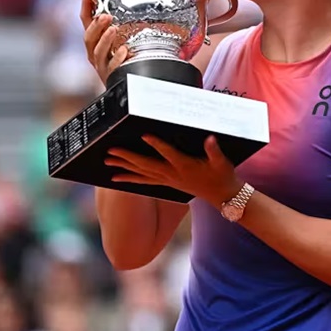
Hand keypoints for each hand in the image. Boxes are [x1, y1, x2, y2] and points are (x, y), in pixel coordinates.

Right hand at [81, 0, 128, 83]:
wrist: (126, 83)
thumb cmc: (121, 59)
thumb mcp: (117, 39)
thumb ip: (117, 23)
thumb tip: (125, 1)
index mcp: (94, 40)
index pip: (85, 21)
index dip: (86, 7)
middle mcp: (94, 53)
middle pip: (89, 38)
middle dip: (95, 26)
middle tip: (105, 16)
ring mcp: (101, 65)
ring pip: (98, 52)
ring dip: (105, 40)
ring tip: (113, 29)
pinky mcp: (111, 76)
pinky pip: (112, 68)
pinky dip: (117, 59)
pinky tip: (124, 51)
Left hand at [106, 135, 242, 207]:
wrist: (222, 196)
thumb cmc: (222, 175)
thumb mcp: (221, 162)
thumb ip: (214, 150)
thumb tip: (210, 139)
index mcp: (185, 166)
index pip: (168, 154)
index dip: (157, 144)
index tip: (144, 135)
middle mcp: (173, 174)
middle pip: (147, 165)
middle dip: (128, 158)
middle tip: (111, 150)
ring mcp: (168, 180)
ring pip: (142, 174)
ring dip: (124, 168)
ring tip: (107, 161)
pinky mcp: (166, 183)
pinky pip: (144, 182)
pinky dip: (129, 179)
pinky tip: (116, 178)